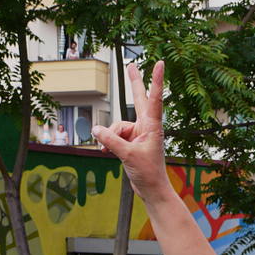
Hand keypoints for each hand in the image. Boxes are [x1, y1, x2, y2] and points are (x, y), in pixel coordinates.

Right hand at [91, 62, 170, 201]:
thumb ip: (111, 141)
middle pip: (138, 100)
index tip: (159, 63)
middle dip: (133, 83)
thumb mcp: (128, 155)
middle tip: (131, 65)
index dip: (155, 80)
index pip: (154, 98)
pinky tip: (104, 151)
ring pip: (118, 126)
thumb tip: (95, 129)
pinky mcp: (132, 143)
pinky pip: (115, 137)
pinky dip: (108, 143)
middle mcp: (147, 127)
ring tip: (108, 150)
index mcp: (153, 126)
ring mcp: (139, 135)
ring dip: (110, 137)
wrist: (152, 190)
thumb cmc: (148, 173)